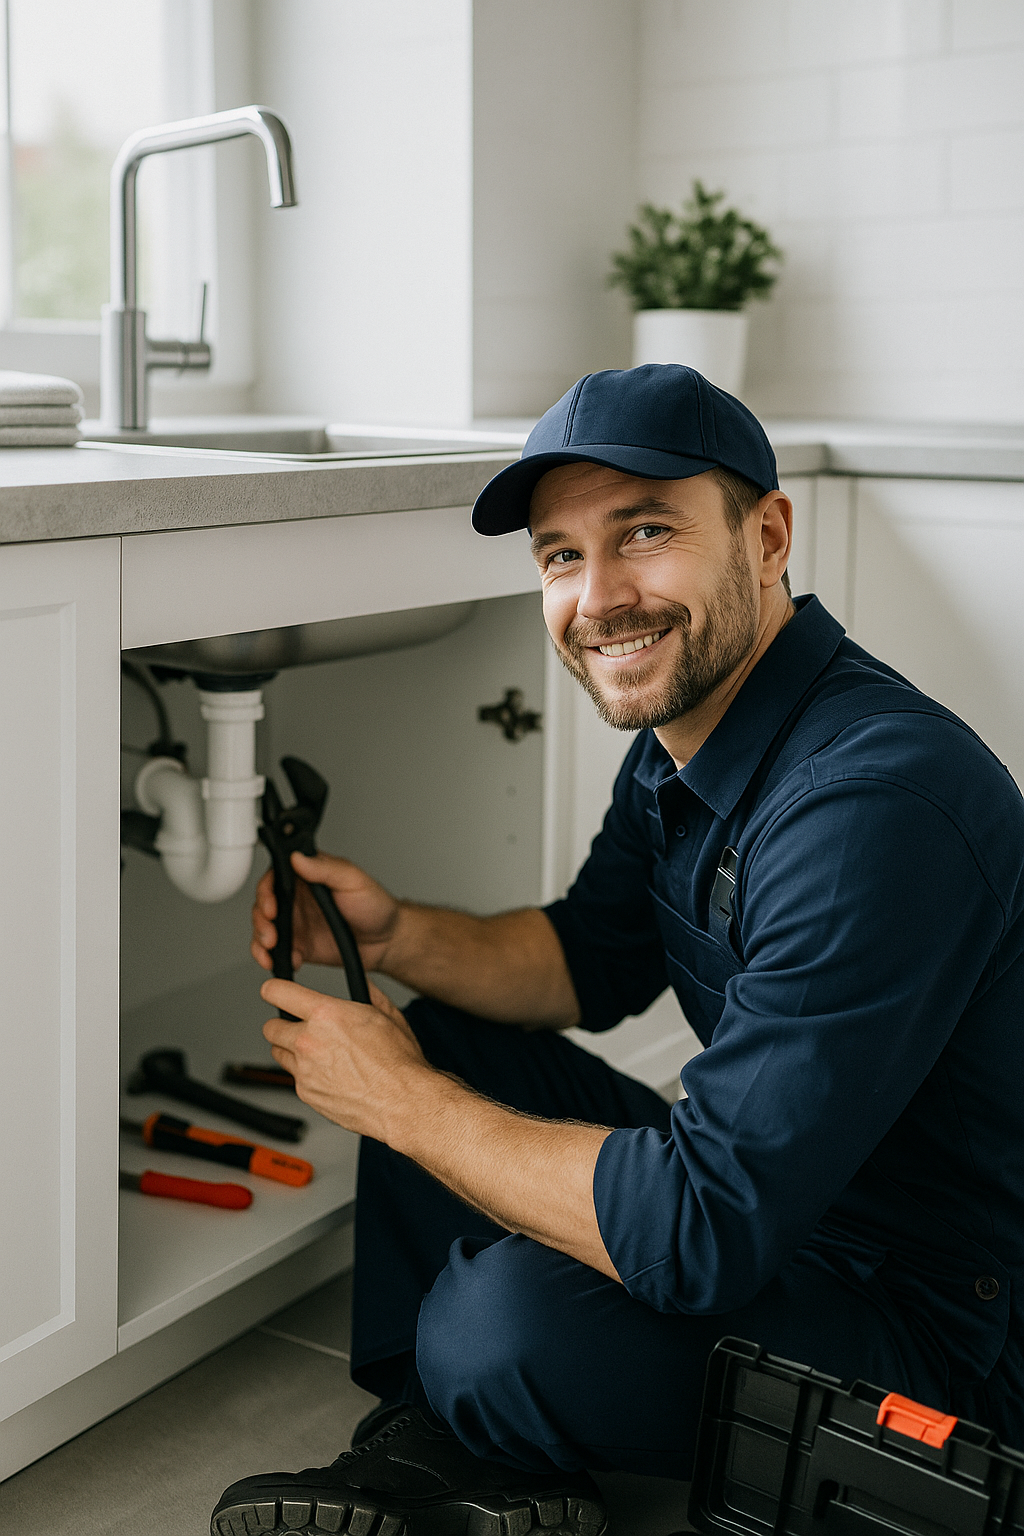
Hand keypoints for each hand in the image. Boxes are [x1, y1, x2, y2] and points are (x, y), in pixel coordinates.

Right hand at [251, 851, 399, 974]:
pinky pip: (277, 952)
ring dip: (261, 941)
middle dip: (261, 921)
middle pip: (263, 905)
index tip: (271, 907)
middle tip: (271, 934)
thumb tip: (299, 857)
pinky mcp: (300, 946)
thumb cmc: (375, 905)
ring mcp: (297, 923)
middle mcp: (297, 899)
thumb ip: (325, 869)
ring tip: (272, 950)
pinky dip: (274, 958)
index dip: (266, 892)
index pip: (275, 878)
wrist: (387, 940)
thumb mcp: (353, 880)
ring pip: (264, 929)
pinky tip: (287, 961)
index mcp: (307, 877)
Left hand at [261, 977, 429, 1139]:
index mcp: (326, 1015)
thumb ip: (369, 995)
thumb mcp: (388, 1016)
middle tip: (299, 1027)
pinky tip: (329, 1074)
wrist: (402, 1103)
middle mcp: (309, 1041)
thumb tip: (364, 984)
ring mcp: (304, 1070)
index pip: (278, 992)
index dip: (274, 990)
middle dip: (283, 1025)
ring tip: (318, 1053)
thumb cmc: (398, 1063)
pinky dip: (306, 1075)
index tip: (275, 992)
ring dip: (292, 1051)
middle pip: (270, 1027)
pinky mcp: (305, 1093)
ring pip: (278, 1053)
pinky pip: (294, 1078)